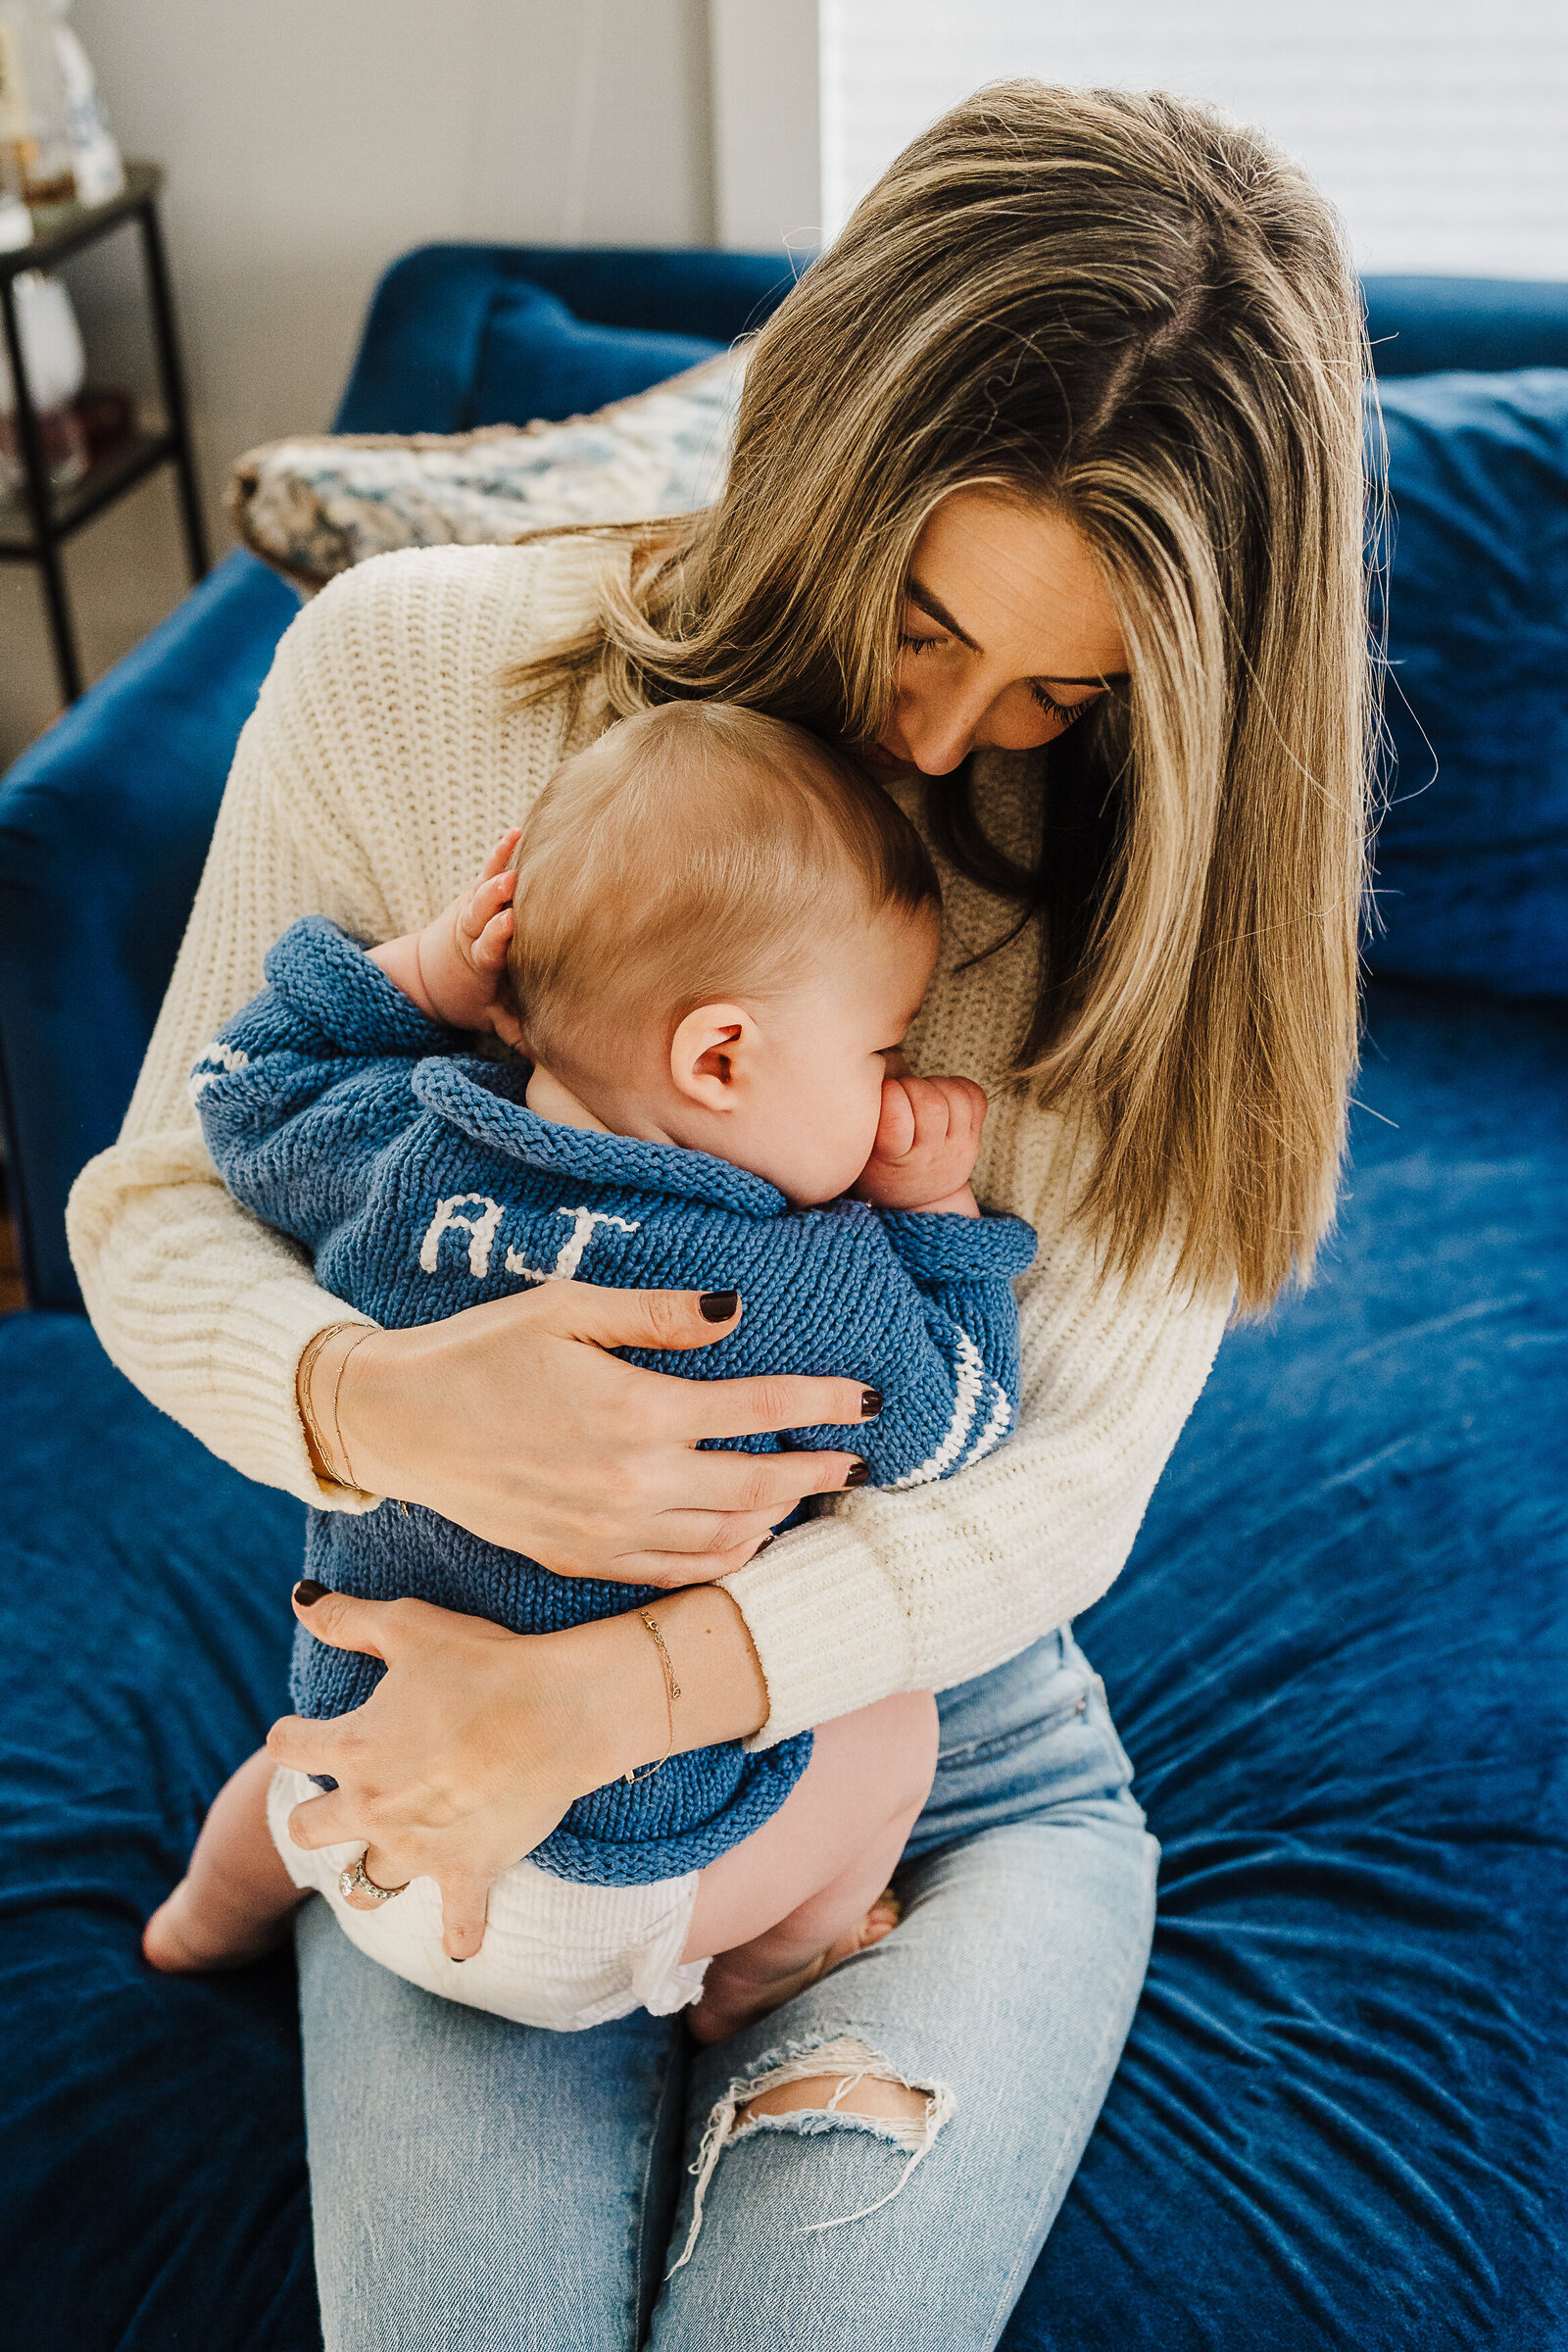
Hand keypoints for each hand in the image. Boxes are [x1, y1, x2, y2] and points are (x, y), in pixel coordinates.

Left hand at [269, 1579, 767, 1957]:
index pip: (287, 1747)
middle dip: (316, 1811)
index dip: (294, 1733)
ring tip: (388, 1851)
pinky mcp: (468, 1874)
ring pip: (363, 1887)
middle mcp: (372, 1808)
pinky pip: (458, 1928)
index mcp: (351, 1749)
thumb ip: (347, 1618)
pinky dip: (459, 1934)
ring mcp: (418, 1850)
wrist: (563, 1709)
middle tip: (348, 1793)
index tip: (307, 1729)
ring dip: (368, 1871)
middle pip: (305, 1830)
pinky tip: (459, 1936)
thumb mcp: (410, 1625)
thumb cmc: (487, 1660)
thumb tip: (300, 1601)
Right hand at [308, 1283, 877, 1581]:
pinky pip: (677, 1573)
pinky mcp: (584, 1562)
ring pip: (726, 1540)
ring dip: (779, 1518)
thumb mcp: (568, 1309)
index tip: (865, 1400)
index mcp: (635, 1411)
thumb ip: (657, 1314)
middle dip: (817, 1470)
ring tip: (810, 1493)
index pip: (758, 1411)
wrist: (402, 1424)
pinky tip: (746, 1536)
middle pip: (758, 1486)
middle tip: (857, 1458)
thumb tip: (735, 1309)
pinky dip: (726, 1558)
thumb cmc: (482, 1352)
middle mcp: (632, 1483)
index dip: (821, 1403)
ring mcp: (609, 1533)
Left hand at [368, 831, 524, 1045]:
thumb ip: (517, 1034)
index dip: (496, 939)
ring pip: (485, 892)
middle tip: (510, 885)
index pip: (488, 950)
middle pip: (483, 915)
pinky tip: (516, 831)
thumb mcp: (490, 1020)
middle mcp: (475, 934)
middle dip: (494, 900)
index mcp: (480, 966)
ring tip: (516, 852)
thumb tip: (546, 1060)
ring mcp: (474, 912)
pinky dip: (500, 852)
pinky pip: (490, 871)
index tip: (507, 928)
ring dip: (499, 872)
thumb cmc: (473, 999)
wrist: (431, 976)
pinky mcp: (477, 895)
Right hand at [853, 1072, 987, 1214]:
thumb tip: (873, 1066)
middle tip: (899, 1091)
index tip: (881, 1093)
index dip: (889, 1094)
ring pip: (957, 1098)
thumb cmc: (876, 1165)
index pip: (897, 1120)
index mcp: (894, 1159)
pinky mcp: (974, 1136)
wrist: (917, 1198)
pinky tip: (940, 1093)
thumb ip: (862, 1116)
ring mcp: (957, 1147)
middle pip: (931, 1104)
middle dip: (912, 1085)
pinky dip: (958, 1085)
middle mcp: (930, 1156)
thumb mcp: (858, 1150)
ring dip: (935, 1084)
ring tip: (919, 1092)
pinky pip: (976, 1097)